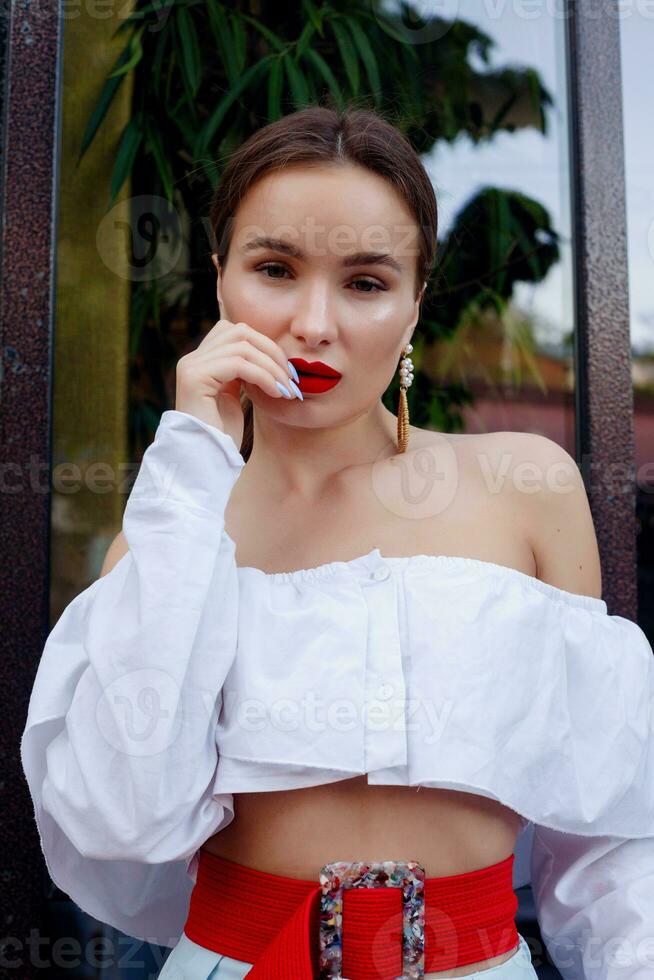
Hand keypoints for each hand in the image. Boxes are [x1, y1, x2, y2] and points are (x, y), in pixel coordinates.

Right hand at [175, 320, 298, 447]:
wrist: (206, 460)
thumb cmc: (223, 434)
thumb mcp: (235, 395)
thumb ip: (242, 371)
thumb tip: (265, 353)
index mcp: (201, 360)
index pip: (236, 332)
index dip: (265, 344)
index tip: (286, 370)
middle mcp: (192, 359)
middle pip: (240, 332)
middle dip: (271, 351)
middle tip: (291, 378)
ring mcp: (191, 367)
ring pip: (242, 347)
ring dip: (272, 367)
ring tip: (286, 390)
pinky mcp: (194, 378)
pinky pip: (238, 364)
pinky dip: (263, 376)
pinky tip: (276, 393)